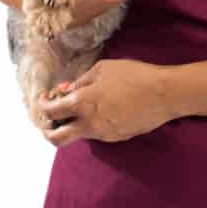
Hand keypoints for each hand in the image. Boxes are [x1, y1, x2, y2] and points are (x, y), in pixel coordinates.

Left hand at [35, 58, 171, 145]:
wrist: (164, 94)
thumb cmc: (134, 75)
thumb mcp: (103, 69)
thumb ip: (82, 81)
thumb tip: (68, 91)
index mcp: (82, 103)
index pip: (51, 111)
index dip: (42, 105)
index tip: (43, 100)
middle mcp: (89, 123)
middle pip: (56, 138)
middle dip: (47, 131)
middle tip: (50, 121)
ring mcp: (103, 134)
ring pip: (78, 135)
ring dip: (73, 125)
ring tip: (80, 109)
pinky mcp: (116, 138)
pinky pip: (97, 133)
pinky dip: (92, 124)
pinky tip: (103, 110)